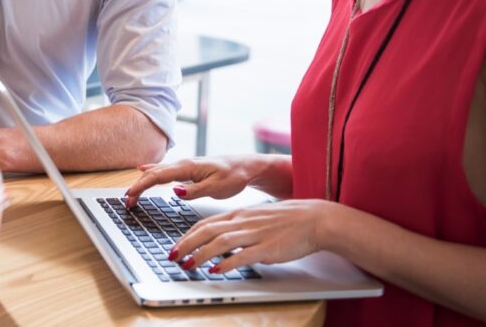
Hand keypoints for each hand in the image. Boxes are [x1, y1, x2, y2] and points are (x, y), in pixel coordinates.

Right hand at [124, 156, 257, 207]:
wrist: (246, 166)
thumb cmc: (234, 176)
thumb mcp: (218, 187)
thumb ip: (196, 190)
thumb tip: (174, 191)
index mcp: (187, 168)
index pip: (157, 176)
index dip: (141, 186)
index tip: (130, 197)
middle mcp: (183, 164)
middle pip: (153, 174)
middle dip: (137, 187)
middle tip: (127, 202)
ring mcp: (184, 166)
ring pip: (157, 172)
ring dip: (142, 182)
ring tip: (130, 193)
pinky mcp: (188, 170)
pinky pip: (164, 170)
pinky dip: (151, 172)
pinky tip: (142, 169)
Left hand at [167, 199, 335, 274]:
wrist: (313, 218)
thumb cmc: (285, 220)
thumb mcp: (256, 218)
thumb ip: (238, 227)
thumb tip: (222, 240)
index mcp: (238, 214)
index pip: (205, 223)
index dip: (187, 235)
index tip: (176, 246)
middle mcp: (242, 222)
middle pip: (207, 231)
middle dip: (186, 244)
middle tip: (172, 256)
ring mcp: (254, 234)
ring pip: (220, 242)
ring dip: (200, 254)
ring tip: (187, 265)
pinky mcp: (267, 248)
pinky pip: (243, 255)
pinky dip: (227, 263)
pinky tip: (216, 270)